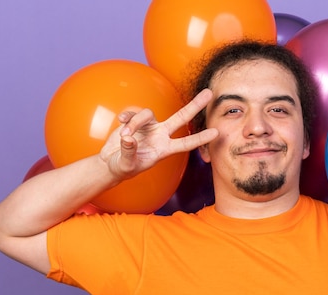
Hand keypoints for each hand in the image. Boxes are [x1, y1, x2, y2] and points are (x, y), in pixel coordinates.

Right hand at [99, 89, 218, 180]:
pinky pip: (133, 113)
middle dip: (195, 105)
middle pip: (181, 117)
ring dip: (134, 124)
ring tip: (124, 137)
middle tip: (210, 93)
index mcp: (164, 150)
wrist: (111, 162)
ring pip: (147, 114)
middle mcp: (160, 135)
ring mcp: (149, 127)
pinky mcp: (136, 121)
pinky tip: (121, 123)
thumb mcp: (126, 164)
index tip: (216, 133)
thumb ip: (129, 152)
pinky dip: (126, 117)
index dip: (200, 138)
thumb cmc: (123, 167)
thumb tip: (129, 138)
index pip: (186, 144)